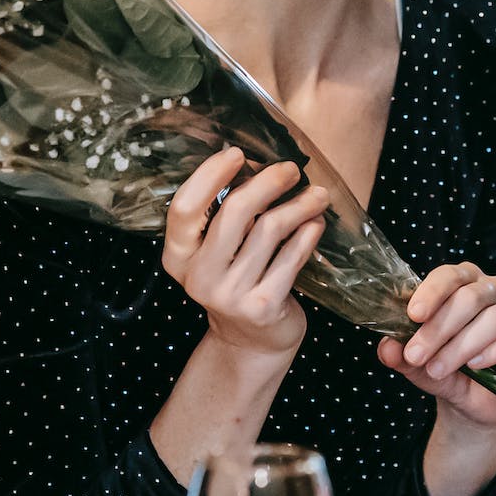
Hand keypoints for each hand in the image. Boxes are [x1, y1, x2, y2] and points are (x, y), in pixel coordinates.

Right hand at [163, 147, 328, 356]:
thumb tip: (255, 161)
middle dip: (267, 182)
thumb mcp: (217, 252)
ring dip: (298, 205)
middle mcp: (198, 276)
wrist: (251, 341)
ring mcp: (230, 295)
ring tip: (318, 194)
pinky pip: (291, 258)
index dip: (209, 175)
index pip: (184, 208)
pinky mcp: (262, 307)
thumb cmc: (237, 279)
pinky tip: (316, 223)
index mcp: (178, 256)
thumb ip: (224, 214)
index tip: (237, 153)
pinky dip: (307, 235)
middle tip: (291, 169)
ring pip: (269, 230)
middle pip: (234, 213)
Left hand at [377, 261, 495, 432]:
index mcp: (465, 283)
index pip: (450, 275)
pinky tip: (477, 366)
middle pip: (470, 297)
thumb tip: (387, 347)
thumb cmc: (448, 372)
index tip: (412, 315)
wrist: (476, 406)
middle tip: (416, 355)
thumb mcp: (420, 366)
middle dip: (439, 328)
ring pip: (495, 318)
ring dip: (462, 345)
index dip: (431, 292)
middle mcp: (495, 290)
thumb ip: (403, 356)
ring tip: (439, 369)